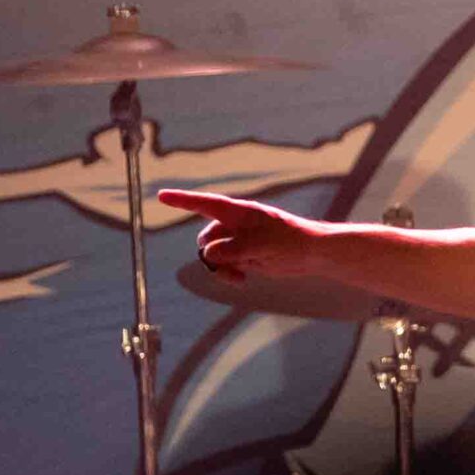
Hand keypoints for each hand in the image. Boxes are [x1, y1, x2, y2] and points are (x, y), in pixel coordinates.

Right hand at [155, 188, 325, 282]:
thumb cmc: (290, 242)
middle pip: (206, 239)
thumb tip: (208, 254)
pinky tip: (242, 279)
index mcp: (239, 212)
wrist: (313, 253)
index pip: (205, 204)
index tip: (162, 195)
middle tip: (228, 266)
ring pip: (213, 255)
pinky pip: (224, 265)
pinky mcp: (245, 255)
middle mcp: (235, 224)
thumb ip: (233, 249)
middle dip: (211, 255)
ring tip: (239, 275)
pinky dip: (228, 273)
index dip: (182, 200)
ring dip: (220, 268)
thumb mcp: (261, 245)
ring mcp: (239, 240)